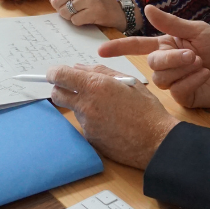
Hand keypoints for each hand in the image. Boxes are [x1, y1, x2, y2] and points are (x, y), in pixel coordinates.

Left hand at [41, 0, 129, 28]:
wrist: (115, 8)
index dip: (56, 0)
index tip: (66, 1)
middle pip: (56, 2)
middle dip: (62, 9)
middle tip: (73, 9)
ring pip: (64, 13)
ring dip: (70, 16)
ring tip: (81, 12)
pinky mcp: (95, 11)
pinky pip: (75, 21)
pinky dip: (79, 22)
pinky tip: (87, 17)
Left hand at [48, 64, 178, 169]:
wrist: (155, 141)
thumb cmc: (146, 109)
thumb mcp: (127, 81)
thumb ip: (100, 71)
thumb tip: (79, 68)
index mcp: (95, 86)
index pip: (59, 76)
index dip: (54, 73)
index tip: (54, 74)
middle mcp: (86, 105)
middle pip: (57, 95)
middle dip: (61, 89)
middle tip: (75, 88)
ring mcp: (86, 124)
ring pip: (73, 110)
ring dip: (81, 105)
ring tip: (106, 108)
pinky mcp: (90, 139)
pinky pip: (84, 125)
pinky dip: (92, 121)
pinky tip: (110, 122)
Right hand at [98, 6, 209, 108]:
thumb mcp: (198, 31)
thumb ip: (172, 24)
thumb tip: (147, 9)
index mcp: (167, 44)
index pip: (137, 45)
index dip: (119, 47)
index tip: (100, 51)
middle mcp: (167, 63)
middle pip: (152, 63)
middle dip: (171, 59)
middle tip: (193, 55)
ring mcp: (174, 81)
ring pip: (160, 78)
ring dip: (182, 70)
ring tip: (201, 64)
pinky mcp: (182, 97)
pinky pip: (175, 90)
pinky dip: (191, 81)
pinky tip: (204, 76)